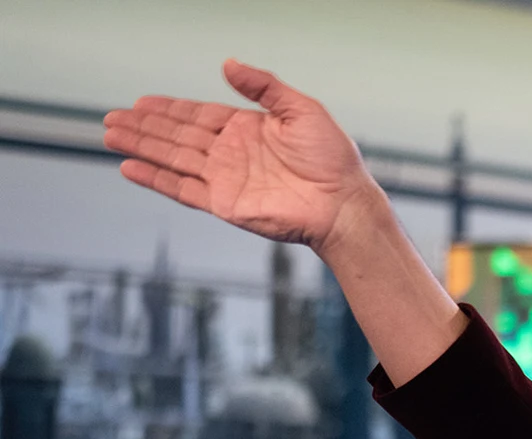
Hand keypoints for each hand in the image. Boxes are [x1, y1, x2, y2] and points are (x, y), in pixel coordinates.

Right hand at [104, 59, 380, 255]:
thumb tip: (228, 63)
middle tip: (112, 117)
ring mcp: (225, 179)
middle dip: (144, 125)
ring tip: (109, 134)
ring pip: (172, 158)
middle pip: (177, 135)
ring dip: (141, 147)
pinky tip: (130, 166)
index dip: (168, 108)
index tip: (140, 102)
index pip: (198, 115)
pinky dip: (155, 178)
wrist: (343, 203)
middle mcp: (231, 153)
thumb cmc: (332, 159)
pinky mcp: (224, 203)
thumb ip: (263, 87)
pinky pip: (182, 189)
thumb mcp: (301, 110)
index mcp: (247, 129)